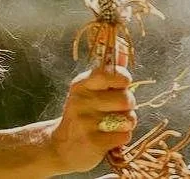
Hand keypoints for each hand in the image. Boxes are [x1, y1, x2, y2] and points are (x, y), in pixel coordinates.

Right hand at [48, 41, 135, 174]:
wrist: (61, 147)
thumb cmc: (83, 114)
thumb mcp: (90, 90)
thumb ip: (109, 69)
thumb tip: (122, 43)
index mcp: (82, 84)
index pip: (111, 72)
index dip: (123, 79)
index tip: (121, 85)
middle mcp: (81, 100)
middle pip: (126, 98)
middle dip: (128, 106)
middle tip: (116, 110)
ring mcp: (86, 122)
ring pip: (128, 118)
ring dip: (126, 123)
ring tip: (112, 125)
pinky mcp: (92, 142)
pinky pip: (124, 136)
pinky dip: (122, 138)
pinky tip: (108, 138)